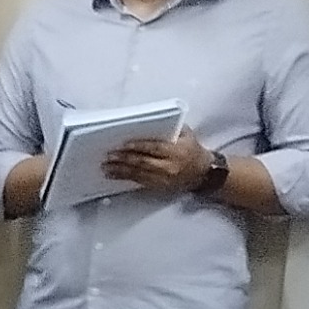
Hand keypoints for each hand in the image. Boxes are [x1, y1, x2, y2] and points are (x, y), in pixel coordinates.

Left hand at [101, 132, 216, 193]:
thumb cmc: (192, 149)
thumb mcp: (187, 134)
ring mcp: (164, 179)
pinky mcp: (159, 187)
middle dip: (124, 160)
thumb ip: (172, 128)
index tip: (123, 144)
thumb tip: (150, 121)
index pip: (154, 148)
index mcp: (177, 151)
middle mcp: (170, 167)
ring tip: (106, 168)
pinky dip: (126, 178)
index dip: (138, 146)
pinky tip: (114, 175)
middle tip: (109, 156)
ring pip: (139, 175)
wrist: (203, 173)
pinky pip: (140, 182)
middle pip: (143, 163)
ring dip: (121, 171)